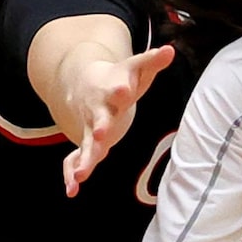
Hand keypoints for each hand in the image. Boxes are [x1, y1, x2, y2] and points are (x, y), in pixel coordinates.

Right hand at [61, 44, 174, 195]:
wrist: (85, 84)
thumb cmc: (120, 79)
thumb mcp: (136, 69)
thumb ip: (152, 62)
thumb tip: (171, 50)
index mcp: (113, 90)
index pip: (118, 87)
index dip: (121, 88)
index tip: (122, 90)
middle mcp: (99, 110)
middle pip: (100, 118)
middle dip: (101, 126)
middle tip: (102, 133)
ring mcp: (90, 128)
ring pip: (87, 144)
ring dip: (85, 159)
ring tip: (82, 175)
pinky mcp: (86, 142)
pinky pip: (74, 159)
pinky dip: (71, 175)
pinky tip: (71, 191)